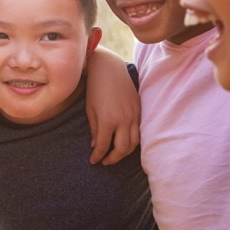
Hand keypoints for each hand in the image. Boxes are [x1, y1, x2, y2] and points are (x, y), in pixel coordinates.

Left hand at [85, 46, 140, 164]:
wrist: (109, 68)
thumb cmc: (95, 88)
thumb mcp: (90, 110)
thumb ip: (94, 130)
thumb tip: (96, 146)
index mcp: (107, 120)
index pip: (103, 146)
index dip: (97, 156)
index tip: (93, 161)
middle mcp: (123, 120)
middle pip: (122, 149)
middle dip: (113, 159)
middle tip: (105, 161)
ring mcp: (134, 115)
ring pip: (134, 143)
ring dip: (125, 152)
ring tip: (115, 154)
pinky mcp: (139, 110)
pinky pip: (139, 131)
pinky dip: (132, 140)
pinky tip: (125, 142)